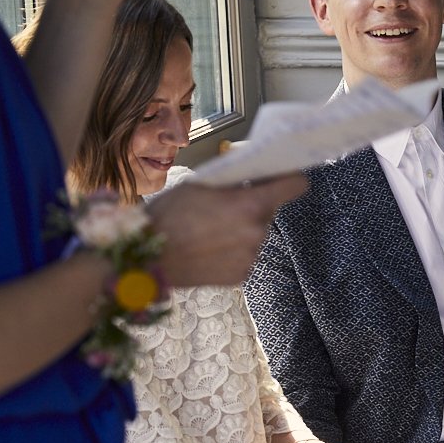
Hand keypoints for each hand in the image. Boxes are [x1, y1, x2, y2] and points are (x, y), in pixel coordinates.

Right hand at [148, 174, 305, 287]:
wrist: (148, 259)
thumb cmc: (169, 215)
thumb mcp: (199, 183)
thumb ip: (231, 177)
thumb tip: (249, 167)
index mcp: (251, 205)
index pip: (295, 185)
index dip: (288, 178)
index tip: (278, 177)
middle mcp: (257, 233)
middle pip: (268, 210)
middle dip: (253, 204)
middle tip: (225, 204)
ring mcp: (250, 257)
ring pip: (254, 234)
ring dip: (240, 228)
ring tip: (209, 229)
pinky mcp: (240, 275)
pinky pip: (244, 255)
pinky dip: (231, 250)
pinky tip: (207, 248)